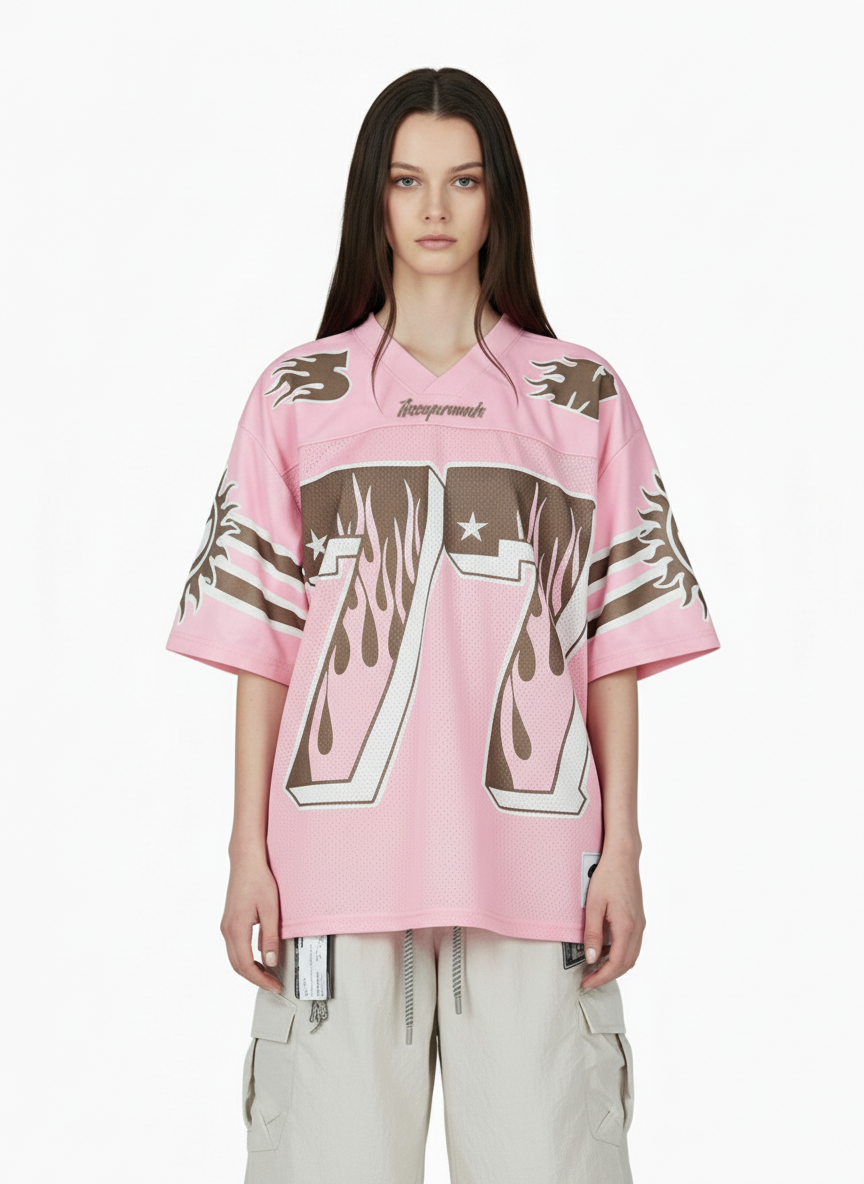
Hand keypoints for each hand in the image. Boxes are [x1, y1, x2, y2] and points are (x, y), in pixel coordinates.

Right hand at [220, 854, 283, 991]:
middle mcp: (227, 930)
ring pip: (234, 958)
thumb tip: (271, 962)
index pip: (246, 965)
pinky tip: (259, 957)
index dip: (261, 979)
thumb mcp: (271, 910)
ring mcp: (226, 926)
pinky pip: (235, 947)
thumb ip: (270, 937)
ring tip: (268, 974)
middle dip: (255, 978)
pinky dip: (245, 958)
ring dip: (249, 969)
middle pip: (237, 966)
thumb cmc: (259, 881)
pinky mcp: (229, 921)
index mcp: (236, 929)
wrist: (246, 861)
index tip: (275, 985)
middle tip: (273, 984)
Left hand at [580, 846, 645, 988]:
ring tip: (594, 968)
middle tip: (588, 980)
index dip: (601, 977)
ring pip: (631, 956)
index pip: (616, 964)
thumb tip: (591, 959)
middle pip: (626, 964)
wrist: (623, 856)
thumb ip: (593, 934)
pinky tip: (604, 949)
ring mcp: (640, 924)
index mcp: (627, 927)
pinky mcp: (638, 918)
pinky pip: (632, 944)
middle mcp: (637, 928)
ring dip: (615, 966)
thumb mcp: (593, 905)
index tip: (586, 983)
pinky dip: (620, 954)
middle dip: (608, 976)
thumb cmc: (607, 876)